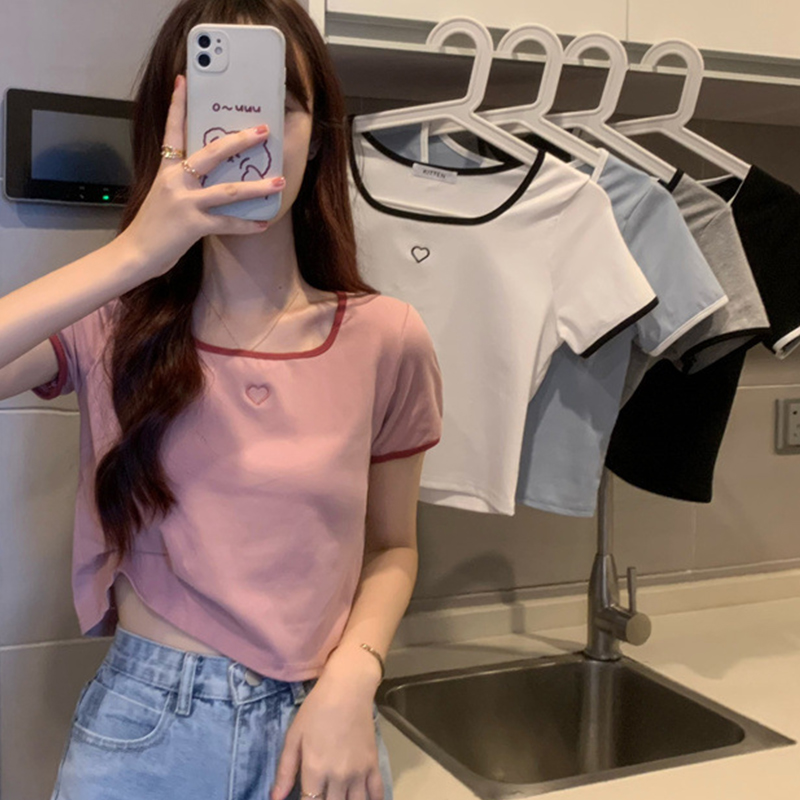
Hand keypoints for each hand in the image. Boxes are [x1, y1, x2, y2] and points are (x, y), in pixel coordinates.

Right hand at [120, 73, 285, 280]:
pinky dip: (247, 225)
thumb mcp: (164, 197)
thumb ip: (183, 185)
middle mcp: (175, 181)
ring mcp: (184, 202)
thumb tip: (210, 179)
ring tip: (279, 181)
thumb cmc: (152, 227)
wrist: (134, 253)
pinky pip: (227, 223)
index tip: (183, 81)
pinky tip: (264, 224)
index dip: (178, 106)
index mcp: (166, 170)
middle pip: (211, 153)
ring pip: (228, 190)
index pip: (172, 131)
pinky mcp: (192, 225)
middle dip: (239, 141)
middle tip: (262, 130)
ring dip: (257, 186)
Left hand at [271, 674, 384, 799]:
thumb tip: (275, 799)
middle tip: (322, 794)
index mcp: (315, 770)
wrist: (348, 688)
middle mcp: (338, 776)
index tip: (305, 798)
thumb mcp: (294, 736)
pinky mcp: (373, 764)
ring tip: (339, 796)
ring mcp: (358, 772)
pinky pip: (377, 792)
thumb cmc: (317, 709)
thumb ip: (285, 770)